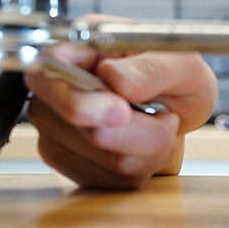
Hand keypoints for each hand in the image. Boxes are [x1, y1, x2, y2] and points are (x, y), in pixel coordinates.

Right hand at [24, 17, 217, 188]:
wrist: (180, 108)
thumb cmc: (177, 76)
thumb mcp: (183, 64)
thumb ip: (152, 69)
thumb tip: (116, 79)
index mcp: (77, 49)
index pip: (45, 75)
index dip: (78, 101)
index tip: (121, 111)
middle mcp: (57, 87)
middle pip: (80, 125)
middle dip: (137, 130)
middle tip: (166, 117)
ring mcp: (57, 127)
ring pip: (103, 157)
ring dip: (148, 147)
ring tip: (159, 124)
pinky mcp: (71, 161)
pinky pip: (110, 178)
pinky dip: (143, 166)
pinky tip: (148, 144)